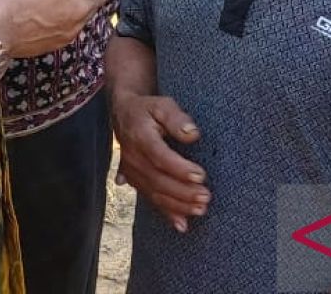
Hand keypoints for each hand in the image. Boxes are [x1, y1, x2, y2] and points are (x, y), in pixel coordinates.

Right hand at [113, 93, 210, 232]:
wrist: (124, 114)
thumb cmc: (148, 109)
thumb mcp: (162, 105)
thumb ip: (177, 118)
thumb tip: (193, 134)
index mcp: (140, 136)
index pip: (160, 156)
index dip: (179, 168)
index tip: (200, 175)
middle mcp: (133, 157)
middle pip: (158, 179)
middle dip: (183, 192)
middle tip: (206, 197)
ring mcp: (132, 172)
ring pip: (154, 193)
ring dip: (178, 205)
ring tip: (201, 210)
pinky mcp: (134, 181)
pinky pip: (150, 199)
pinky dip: (166, 214)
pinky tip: (182, 225)